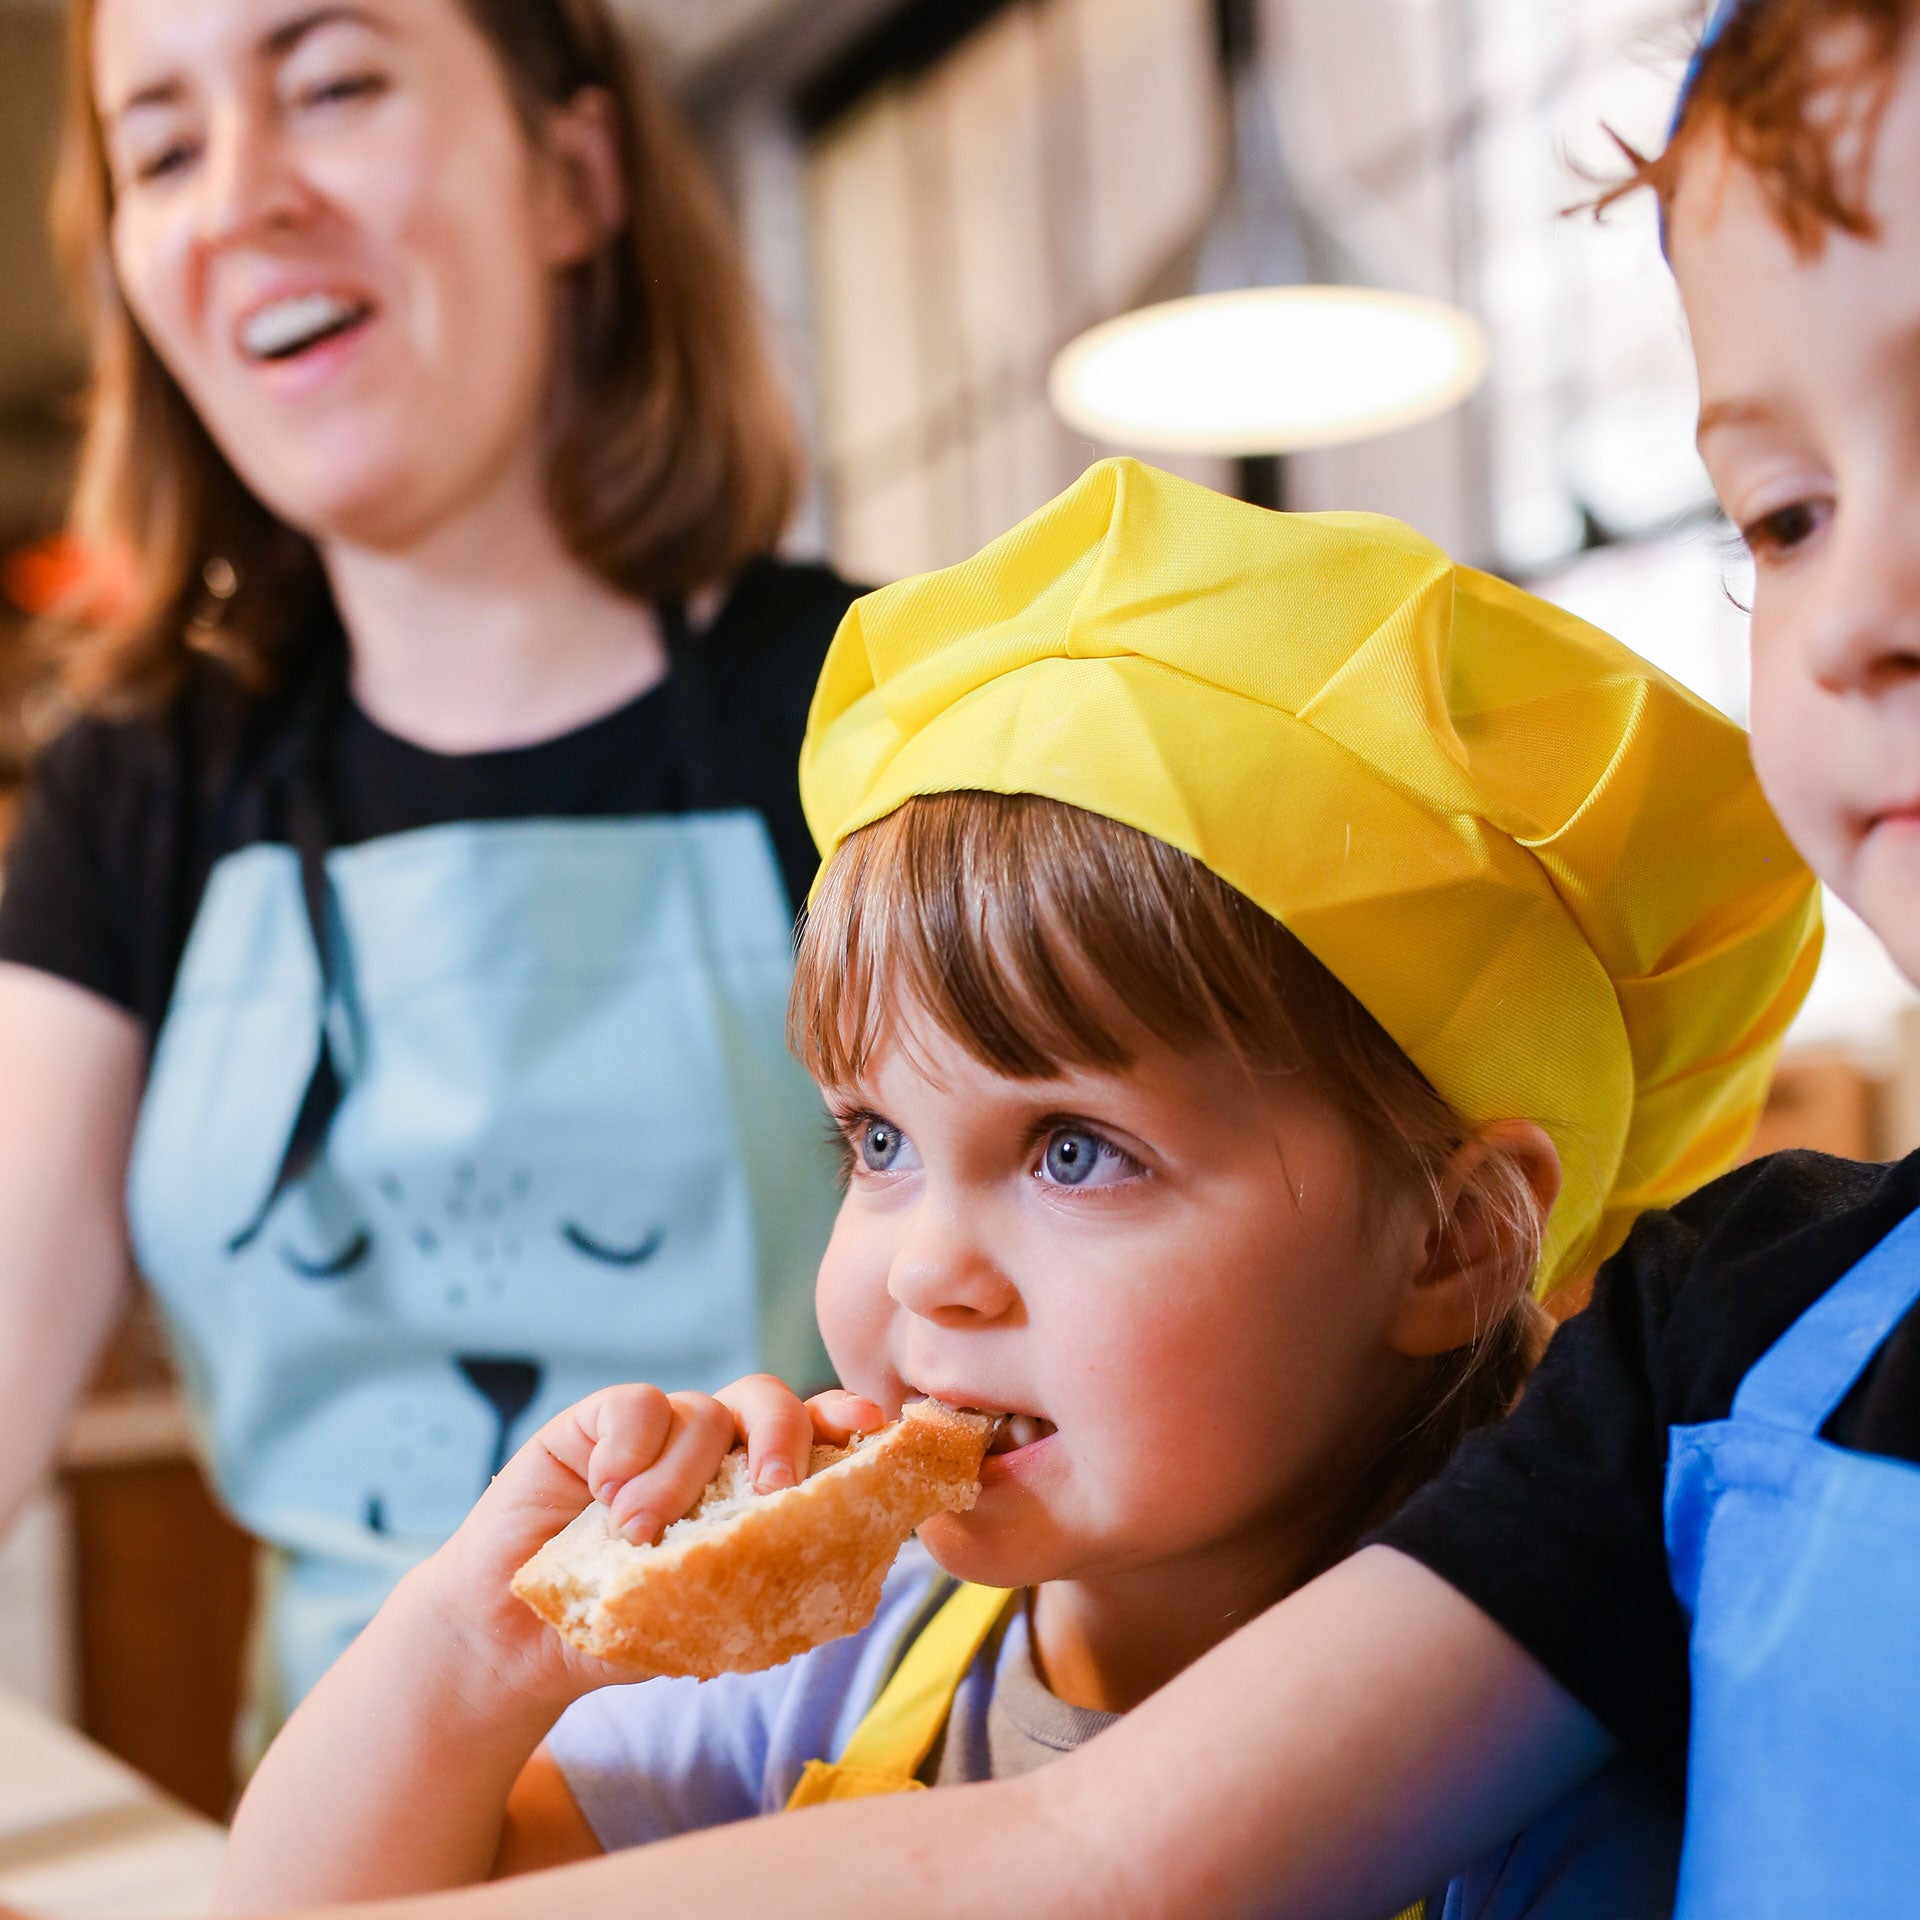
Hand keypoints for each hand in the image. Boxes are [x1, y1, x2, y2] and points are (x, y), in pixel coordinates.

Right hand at [415, 1376, 884, 1705]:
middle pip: (768, 1400)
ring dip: (678, 1474)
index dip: (844, 1421)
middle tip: (769, 1488)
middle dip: (781, 1435)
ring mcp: (655, 1430)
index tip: (870, 1427)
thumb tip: (838, 1585)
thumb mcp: (705, 1619)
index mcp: (753, 1483)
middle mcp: (713, 1446)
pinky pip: (632, 1405)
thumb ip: (761, 1589)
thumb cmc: (629, 1628)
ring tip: (639, 1534)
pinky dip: (628, 1444)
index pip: (813, 1433)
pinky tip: (605, 1490)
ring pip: (699, 1412)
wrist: (521, 1641)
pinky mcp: (593, 1424)